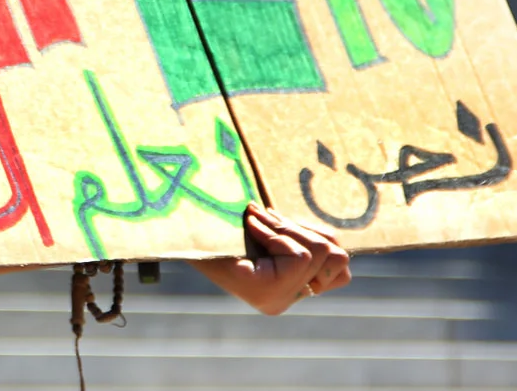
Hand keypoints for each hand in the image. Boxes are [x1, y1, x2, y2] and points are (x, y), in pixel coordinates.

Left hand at [190, 204, 351, 315]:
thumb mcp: (267, 233)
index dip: (320, 238)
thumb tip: (332, 239)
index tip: (281, 223)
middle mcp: (283, 302)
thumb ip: (298, 240)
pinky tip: (250, 226)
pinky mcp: (266, 290)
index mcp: (285, 291)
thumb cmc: (216, 225)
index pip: (340, 271)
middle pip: (335, 258)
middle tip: (265, 215)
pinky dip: (276, 233)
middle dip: (302, 228)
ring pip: (319, 253)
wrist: (176, 231)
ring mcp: (276, 300)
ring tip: (256, 219)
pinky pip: (298, 256)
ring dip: (286, 227)